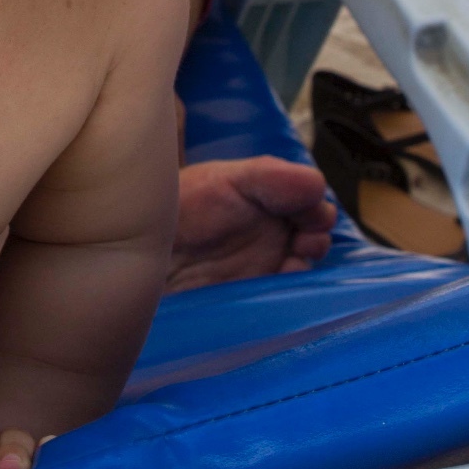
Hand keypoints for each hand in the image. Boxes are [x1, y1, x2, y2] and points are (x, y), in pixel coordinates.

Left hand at [166, 157, 335, 291]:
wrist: (149, 253)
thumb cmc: (183, 208)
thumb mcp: (225, 180)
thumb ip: (270, 177)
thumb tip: (317, 186)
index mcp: (265, 194)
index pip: (307, 196)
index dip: (314, 203)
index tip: (311, 212)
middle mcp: (270, 227)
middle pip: (314, 229)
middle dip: (318, 232)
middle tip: (306, 238)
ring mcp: (265, 261)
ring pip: (306, 259)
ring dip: (309, 257)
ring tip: (295, 256)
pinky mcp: (258, 292)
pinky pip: (289, 291)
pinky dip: (295, 284)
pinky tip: (284, 276)